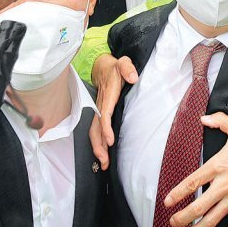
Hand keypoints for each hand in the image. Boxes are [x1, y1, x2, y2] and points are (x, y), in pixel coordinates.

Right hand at [89, 54, 137, 168]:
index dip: (106, 128)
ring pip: (93, 132)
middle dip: (98, 145)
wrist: (102, 67)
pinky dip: (97, 143)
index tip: (110, 141)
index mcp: (108, 95)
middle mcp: (100, 105)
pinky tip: (102, 154)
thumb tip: (133, 77)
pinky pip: (95, 130)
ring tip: (102, 163)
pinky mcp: (99, 113)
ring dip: (97, 148)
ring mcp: (99, 110)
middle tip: (104, 160)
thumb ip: (128, 68)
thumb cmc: (114, 68)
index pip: (104, 114)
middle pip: (95, 128)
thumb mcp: (123, 63)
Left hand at [166, 113, 227, 226]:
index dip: (177, 194)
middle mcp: (224, 185)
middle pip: (198, 207)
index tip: (167, 202)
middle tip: (172, 222)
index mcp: (219, 166)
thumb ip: (219, 121)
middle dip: (182, 218)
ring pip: (211, 220)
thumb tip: (204, 118)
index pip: (192, 182)